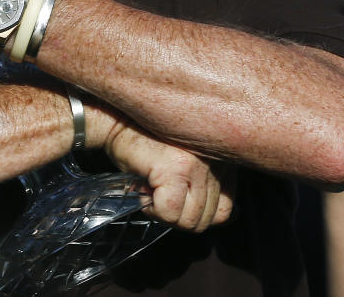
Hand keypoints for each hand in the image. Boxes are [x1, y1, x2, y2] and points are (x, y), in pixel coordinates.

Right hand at [87, 105, 233, 232]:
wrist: (115, 122)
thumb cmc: (145, 144)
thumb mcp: (186, 163)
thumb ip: (207, 185)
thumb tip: (227, 217)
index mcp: (224, 157)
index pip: (226, 209)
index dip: (196, 212)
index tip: (175, 195)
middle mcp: (218, 158)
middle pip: (209, 219)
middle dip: (179, 215)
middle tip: (159, 193)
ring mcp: (199, 164)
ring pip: (191, 221)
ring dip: (166, 214)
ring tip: (153, 189)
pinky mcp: (178, 168)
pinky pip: (171, 214)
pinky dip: (154, 211)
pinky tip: (144, 190)